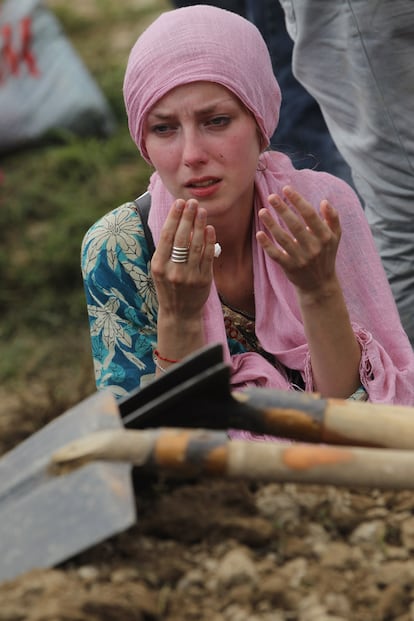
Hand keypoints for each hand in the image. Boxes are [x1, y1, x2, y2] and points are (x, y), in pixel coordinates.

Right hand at [151, 198, 215, 320]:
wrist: (179, 313)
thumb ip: (167, 250)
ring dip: (200, 225)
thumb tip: (179, 222)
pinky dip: (210, 241)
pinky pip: (208, 257)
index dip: (174, 217)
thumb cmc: (169, 286)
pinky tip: (210, 228)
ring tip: (202, 211)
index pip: (167, 236)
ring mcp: (189, 276)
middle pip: (182, 238)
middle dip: (188, 217)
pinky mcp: (203, 281)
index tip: (179, 203)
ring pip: (196, 245)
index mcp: (159, 266)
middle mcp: (173, 271)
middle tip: (193, 202)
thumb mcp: (161, 269)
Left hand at [256, 186, 341, 296]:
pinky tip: (259, 233)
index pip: (310, 215)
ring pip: (284, 239)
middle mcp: (314, 247)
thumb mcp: (335, 237)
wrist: (320, 284)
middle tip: (271, 197)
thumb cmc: (325, 255)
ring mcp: (301, 258)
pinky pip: (276, 255)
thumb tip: (324, 201)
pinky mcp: (290, 268)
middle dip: (283, 209)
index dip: (298, 201)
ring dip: (272, 225)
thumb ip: (333, 218)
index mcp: (325, 237)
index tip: (286, 189)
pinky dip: (267, 245)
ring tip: (262, 211)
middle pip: (295, 225)